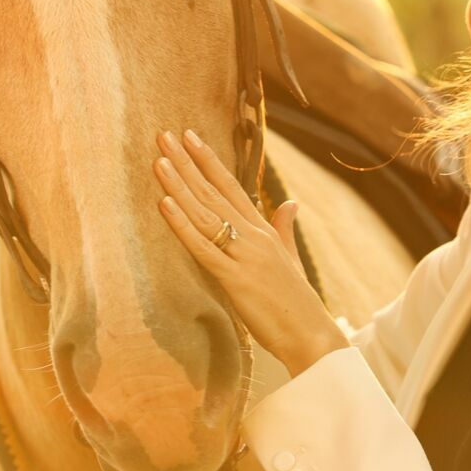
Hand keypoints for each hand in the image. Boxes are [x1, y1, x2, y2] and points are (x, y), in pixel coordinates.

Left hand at [152, 128, 347, 375]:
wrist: (311, 335)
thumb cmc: (298, 302)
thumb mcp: (291, 259)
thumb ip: (285, 229)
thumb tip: (290, 203)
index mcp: (264, 231)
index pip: (232, 187)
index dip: (209, 161)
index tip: (190, 137)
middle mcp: (253, 236)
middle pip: (213, 193)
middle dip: (187, 163)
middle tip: (164, 136)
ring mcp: (244, 255)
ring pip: (204, 214)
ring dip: (179, 186)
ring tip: (159, 160)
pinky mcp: (235, 278)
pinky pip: (202, 247)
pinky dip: (182, 225)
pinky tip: (164, 204)